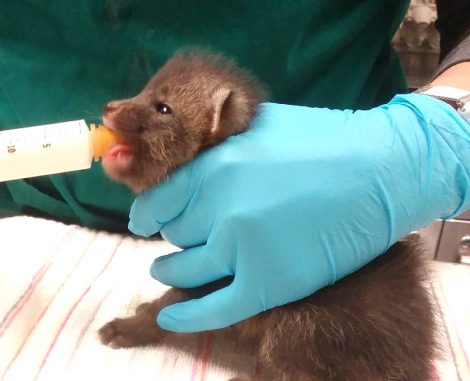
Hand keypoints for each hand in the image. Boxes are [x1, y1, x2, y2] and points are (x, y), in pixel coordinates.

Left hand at [129, 94, 469, 332]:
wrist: (382, 169)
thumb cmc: (325, 140)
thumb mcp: (258, 125)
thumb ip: (217, 143)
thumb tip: (185, 157)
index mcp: (213, 167)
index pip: (156, 201)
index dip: (145, 215)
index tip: (144, 221)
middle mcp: (220, 208)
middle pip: (174, 234)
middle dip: (177, 234)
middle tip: (187, 234)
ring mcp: (242, 248)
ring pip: (186, 267)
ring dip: (173, 268)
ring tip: (169, 267)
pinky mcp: (269, 282)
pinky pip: (215, 308)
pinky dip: (188, 316)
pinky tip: (169, 316)